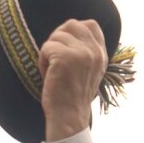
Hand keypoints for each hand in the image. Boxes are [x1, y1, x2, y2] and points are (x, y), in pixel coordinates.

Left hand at [39, 19, 106, 141]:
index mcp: (101, 54)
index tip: (66, 49)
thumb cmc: (72, 98)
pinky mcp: (65, 57)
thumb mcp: (88, 71)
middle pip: (70, 25)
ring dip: (49, 53)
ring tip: (52, 72)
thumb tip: (69, 32)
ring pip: (56, 36)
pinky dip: (42, 61)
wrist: (68, 118)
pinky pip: (46, 47)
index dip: (74, 31)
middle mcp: (94, 51)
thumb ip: (86, 52)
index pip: (90, 24)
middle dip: (58, 39)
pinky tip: (48, 76)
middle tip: (55, 60)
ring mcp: (80, 53)